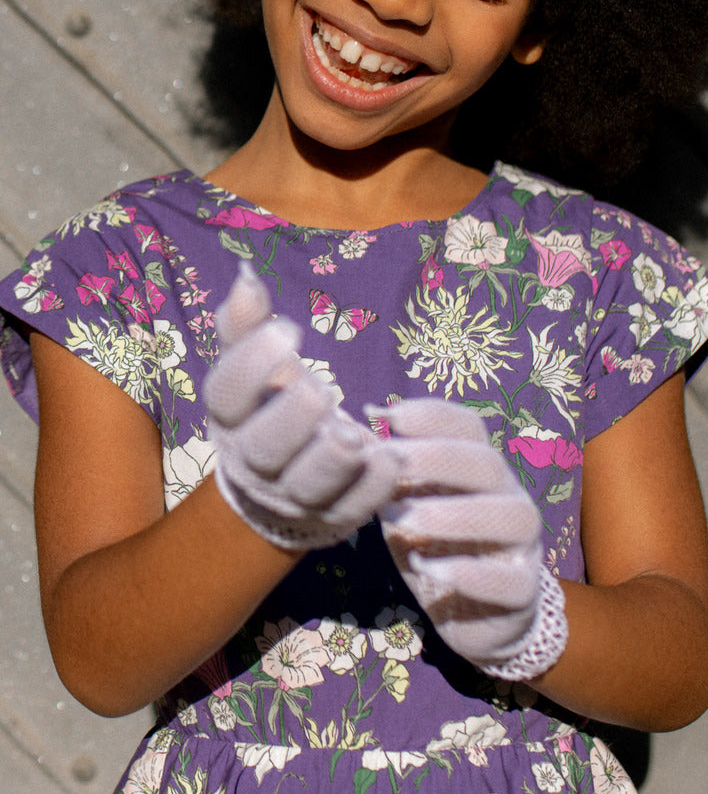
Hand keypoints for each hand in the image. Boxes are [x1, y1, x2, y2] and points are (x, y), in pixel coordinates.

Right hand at [205, 263, 400, 549]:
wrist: (274, 486)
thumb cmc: (269, 405)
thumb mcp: (257, 365)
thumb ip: (248, 324)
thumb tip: (246, 277)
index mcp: (231, 418)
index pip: (227, 393)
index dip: (252, 364)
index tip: (290, 329)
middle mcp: (255, 461)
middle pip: (264, 447)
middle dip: (292, 419)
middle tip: (322, 390)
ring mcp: (294, 495)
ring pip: (307, 486)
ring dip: (332, 460)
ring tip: (355, 434)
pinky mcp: (333, 516)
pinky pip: (353, 508)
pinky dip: (374, 487)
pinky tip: (395, 457)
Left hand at [373, 398, 566, 679]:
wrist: (475, 617)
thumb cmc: (437, 549)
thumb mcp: (409, 512)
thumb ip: (391, 480)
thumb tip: (350, 436)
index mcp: (480, 472)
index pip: (469, 429)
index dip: (433, 416)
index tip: (388, 416)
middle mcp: (509, 499)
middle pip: (489, 464)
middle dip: (438, 458)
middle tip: (391, 465)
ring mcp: (523, 547)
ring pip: (514, 517)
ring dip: (456, 515)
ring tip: (405, 522)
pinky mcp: (523, 593)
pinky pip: (514, 582)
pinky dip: (472, 575)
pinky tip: (429, 571)